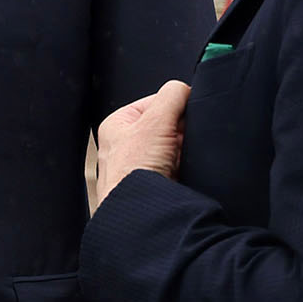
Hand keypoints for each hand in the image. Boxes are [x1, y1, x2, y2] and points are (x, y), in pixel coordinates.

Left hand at [92, 82, 188, 211]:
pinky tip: (182, 171)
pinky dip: (185, 166)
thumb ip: (172, 96)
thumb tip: (184, 88)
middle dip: (180, 132)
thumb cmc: (133, 171)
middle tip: (180, 141)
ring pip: (175, 147)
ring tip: (178, 159)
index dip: (174, 107)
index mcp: (118, 124)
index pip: (155, 102)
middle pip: (167, 125)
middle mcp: (126, 144)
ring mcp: (140, 165)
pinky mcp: (154, 183)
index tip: (185, 114)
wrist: (139, 212)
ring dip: (183, 151)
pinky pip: (178, 166)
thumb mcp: (155, 121)